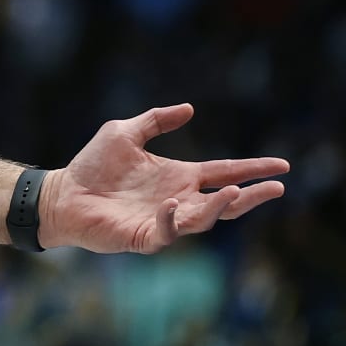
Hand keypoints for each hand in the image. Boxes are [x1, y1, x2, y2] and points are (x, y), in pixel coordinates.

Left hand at [40, 104, 286, 253]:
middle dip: (253, 195)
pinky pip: (167, 232)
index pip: (224, 172)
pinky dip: (172, 219)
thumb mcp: (124, 132)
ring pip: (203, 219)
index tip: (282, 165)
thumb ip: (155, 120)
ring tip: (234, 192)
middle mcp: (179, 200)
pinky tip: (171, 203)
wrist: (63, 193)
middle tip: (277, 187)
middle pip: (226, 201)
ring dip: (220, 207)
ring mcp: (164, 220)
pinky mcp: (145, 236)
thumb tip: (190, 109)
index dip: (253, 169)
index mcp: (180, 176)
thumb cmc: (93, 166)